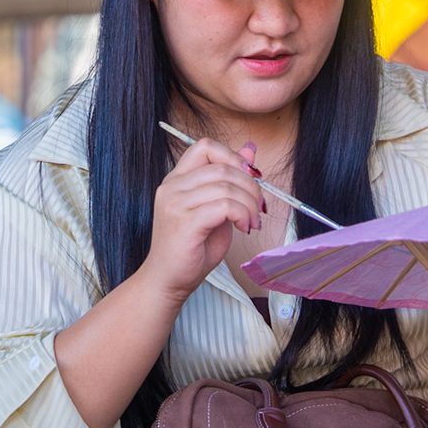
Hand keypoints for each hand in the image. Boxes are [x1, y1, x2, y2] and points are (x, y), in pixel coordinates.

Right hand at [140, 135, 265, 304]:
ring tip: (253, 222)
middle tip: (259, 208)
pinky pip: (225, 206)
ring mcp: (175, 203)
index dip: (233, 157)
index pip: (205, 146)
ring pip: (226, 186)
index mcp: (177, 179)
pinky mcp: (185, 222)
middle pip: (222, 167)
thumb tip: (250, 150)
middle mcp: (172, 186)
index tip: (249, 178)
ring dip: (250, 204)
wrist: (168, 281)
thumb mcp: (216, 208)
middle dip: (250, 186)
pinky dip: (242, 214)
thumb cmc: (191, 249)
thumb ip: (229, 180)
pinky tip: (244, 227)